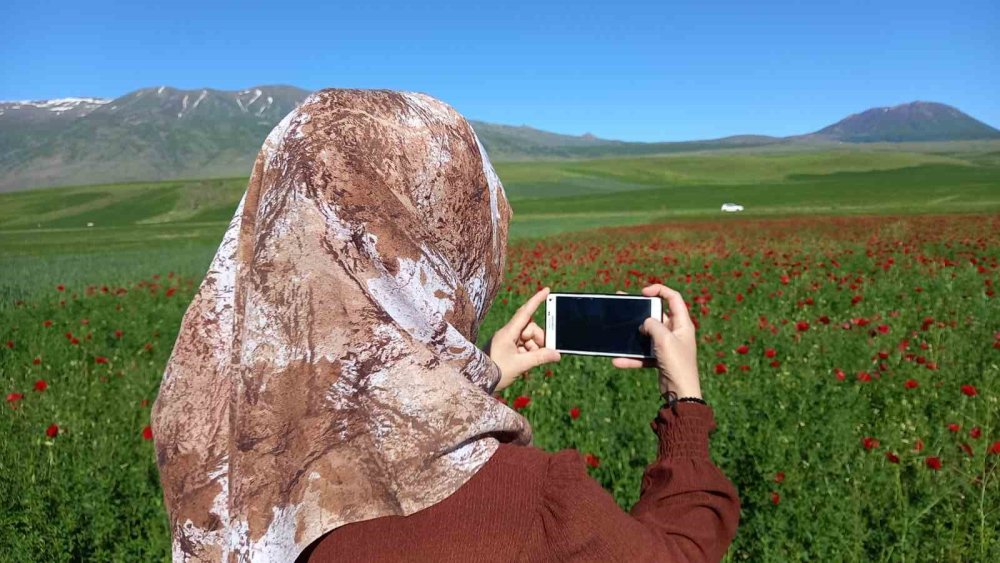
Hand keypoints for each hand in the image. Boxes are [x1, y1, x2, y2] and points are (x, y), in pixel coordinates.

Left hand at [484, 287, 560, 391]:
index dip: (536, 300)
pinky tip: (525, 362)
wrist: (477, 380)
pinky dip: (528, 352)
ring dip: (533, 348)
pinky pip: (523, 345)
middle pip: (530, 327)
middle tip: (544, 351)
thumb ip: (540, 358)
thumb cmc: (496, 372)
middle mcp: (507, 333)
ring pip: (527, 337)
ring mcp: (507, 340)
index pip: (525, 312)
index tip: (546, 290)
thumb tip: (556, 354)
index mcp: (508, 332)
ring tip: (529, 360)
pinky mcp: (507, 348)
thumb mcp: (520, 365)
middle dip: (538, 338)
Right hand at [610, 284, 700, 399]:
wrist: (680, 392)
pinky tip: (618, 360)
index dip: (659, 290)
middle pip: (657, 315)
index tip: (643, 293)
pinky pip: (643, 353)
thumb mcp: (664, 339)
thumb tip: (644, 323)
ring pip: (647, 335)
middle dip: (640, 311)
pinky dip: (632, 357)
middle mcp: (676, 332)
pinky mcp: (660, 358)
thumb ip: (653, 325)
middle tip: (624, 305)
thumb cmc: (677, 363)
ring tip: (617, 331)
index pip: (673, 298)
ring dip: (633, 336)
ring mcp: (667, 346)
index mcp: (682, 323)